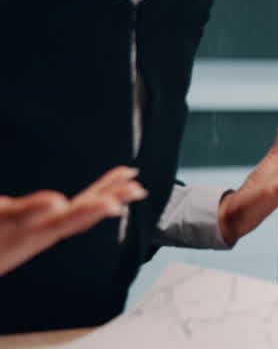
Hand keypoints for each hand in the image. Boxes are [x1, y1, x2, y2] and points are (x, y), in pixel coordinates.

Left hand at [0, 166, 146, 275]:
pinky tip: (56, 203)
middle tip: (133, 191)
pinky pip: (22, 217)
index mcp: (45, 228)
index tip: (131, 177)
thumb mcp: (17, 223)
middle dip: (107, 202)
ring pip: (58, 221)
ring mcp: (22, 229)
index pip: (86, 207)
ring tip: (108, 204)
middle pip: (79, 216)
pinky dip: (40, 211)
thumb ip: (37, 211)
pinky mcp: (5, 222)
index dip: (110, 190)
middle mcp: (38, 231)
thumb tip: (59, 202)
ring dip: (85, 212)